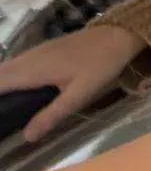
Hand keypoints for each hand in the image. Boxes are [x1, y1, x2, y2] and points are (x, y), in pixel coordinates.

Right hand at [0, 25, 146, 141]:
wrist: (119, 34)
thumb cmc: (100, 64)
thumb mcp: (79, 94)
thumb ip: (52, 114)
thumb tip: (26, 137)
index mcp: (33, 69)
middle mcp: (29, 57)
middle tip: (2, 112)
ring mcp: (37, 51)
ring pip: (7, 66)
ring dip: (1, 82)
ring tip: (5, 104)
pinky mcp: (45, 49)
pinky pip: (18, 62)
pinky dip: (10, 75)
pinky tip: (17, 89)